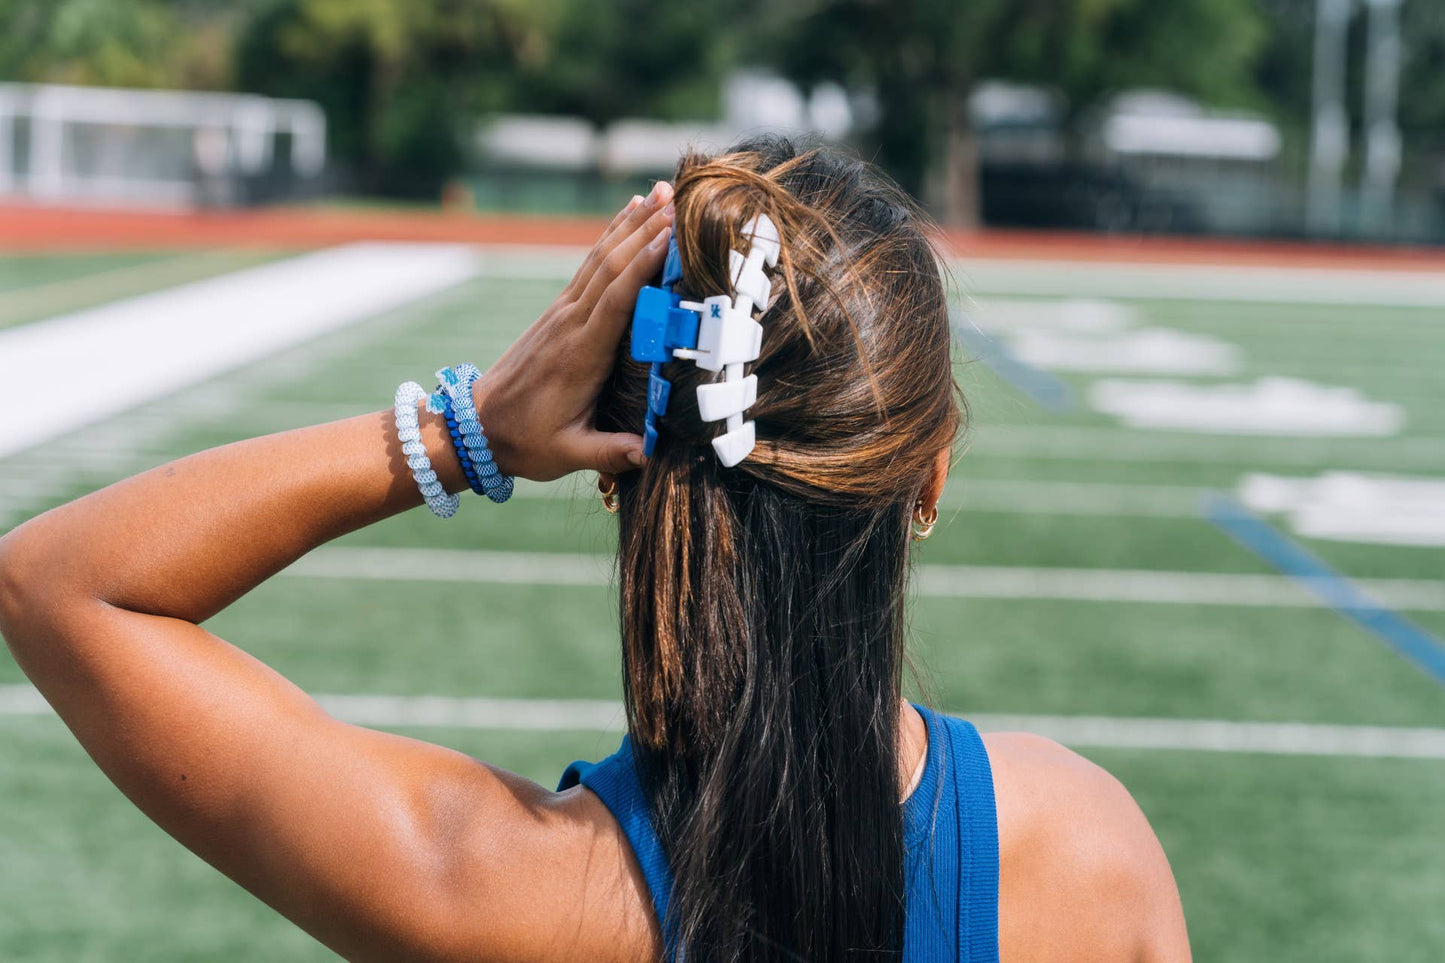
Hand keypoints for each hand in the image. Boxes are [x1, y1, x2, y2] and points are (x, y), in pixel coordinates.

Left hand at [473, 182, 673, 481]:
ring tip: (660, 191)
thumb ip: (609, 452)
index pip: (615, 301)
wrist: (477, 429)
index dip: (642, 266)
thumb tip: (650, 452)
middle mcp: (570, 324)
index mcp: (579, 355)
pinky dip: (612, 236)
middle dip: (645, 230)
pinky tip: (630, 213)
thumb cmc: (526, 442)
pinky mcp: (559, 312)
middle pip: (611, 267)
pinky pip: (590, 266)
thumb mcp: (567, 454)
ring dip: (630, 223)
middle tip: (678, 198)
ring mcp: (562, 313)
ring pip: (600, 258)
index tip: (669, 237)